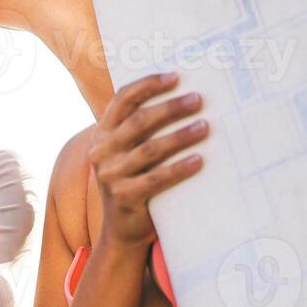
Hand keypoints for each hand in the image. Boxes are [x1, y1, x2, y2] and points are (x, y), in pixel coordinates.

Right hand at [87, 72, 206, 253]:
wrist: (123, 230)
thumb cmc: (135, 182)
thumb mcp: (129, 154)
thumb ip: (141, 132)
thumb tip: (184, 98)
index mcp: (102, 134)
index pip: (122, 100)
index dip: (148, 85)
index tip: (176, 77)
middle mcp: (101, 152)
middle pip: (139, 121)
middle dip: (170, 108)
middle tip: (198, 100)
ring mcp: (110, 175)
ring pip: (150, 149)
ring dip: (180, 136)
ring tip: (205, 127)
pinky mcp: (124, 197)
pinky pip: (156, 178)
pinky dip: (179, 168)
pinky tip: (199, 160)